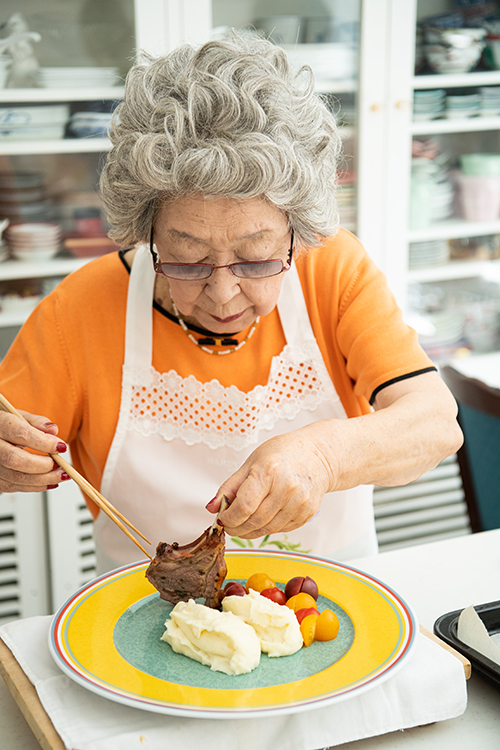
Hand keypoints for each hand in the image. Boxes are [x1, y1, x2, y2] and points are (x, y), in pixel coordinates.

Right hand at [0, 410, 67, 492]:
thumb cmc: (7, 425)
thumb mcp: (20, 416)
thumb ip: (37, 422)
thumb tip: (53, 431)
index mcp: (0, 424)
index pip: (21, 434)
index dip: (44, 442)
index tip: (61, 447)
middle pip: (15, 460)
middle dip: (43, 465)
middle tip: (60, 465)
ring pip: (16, 477)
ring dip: (43, 479)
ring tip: (61, 475)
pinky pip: (14, 487)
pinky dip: (35, 486)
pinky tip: (49, 481)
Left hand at [207, 427, 333, 538]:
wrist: (317, 455)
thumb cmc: (283, 453)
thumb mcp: (251, 462)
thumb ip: (230, 486)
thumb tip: (212, 507)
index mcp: (269, 472)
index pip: (244, 507)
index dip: (229, 518)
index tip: (222, 519)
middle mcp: (287, 488)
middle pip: (254, 521)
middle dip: (237, 527)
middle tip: (229, 525)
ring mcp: (299, 503)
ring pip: (267, 529)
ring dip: (250, 531)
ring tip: (243, 524)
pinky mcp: (307, 513)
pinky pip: (281, 529)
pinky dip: (267, 528)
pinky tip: (262, 519)